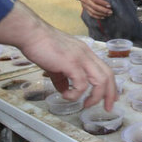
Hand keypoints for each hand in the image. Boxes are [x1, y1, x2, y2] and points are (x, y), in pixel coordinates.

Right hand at [0, 1, 117, 110]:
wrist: (31, 34)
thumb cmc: (41, 45)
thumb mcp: (56, 63)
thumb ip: (62, 77)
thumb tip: (64, 90)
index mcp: (85, 52)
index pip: (105, 69)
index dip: (110, 85)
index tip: (109, 98)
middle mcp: (87, 54)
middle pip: (108, 75)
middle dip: (110, 94)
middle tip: (107, 107)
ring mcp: (80, 58)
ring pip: (100, 80)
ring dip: (95, 97)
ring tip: (85, 104)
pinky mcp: (71, 63)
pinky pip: (81, 84)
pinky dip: (75, 94)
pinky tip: (65, 95)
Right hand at [78, 0, 111, 18]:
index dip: (102, 2)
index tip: (109, 5)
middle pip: (94, 7)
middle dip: (103, 10)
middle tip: (111, 11)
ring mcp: (84, 4)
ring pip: (92, 12)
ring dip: (101, 14)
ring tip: (109, 14)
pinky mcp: (85, 8)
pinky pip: (90, 14)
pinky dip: (97, 16)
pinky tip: (103, 17)